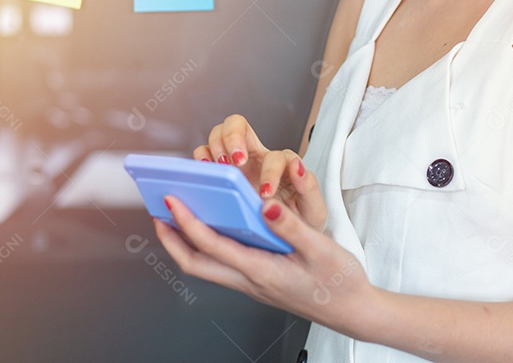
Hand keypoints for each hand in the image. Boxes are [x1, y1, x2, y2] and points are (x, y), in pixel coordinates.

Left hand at [153, 193, 372, 334]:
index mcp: (261, 271)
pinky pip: (222, 265)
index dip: (187, 222)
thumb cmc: (340, 283)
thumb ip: (291, 226)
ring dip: (185, 243)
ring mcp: (253, 284)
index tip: (172, 201)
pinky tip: (214, 228)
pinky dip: (207, 246)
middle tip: (157, 213)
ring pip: (206, 266)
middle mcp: (250, 280)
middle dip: (171, 239)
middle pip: (195, 264)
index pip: (212, 246)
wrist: (354, 311)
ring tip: (176, 218)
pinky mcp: (259, 281)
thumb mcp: (320, 249)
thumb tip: (265, 206)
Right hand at [194, 114, 325, 230]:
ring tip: (219, 167)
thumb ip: (310, 187)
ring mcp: (235, 163)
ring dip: (216, 146)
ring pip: (218, 134)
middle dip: (233, 137)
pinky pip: (203, 154)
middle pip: (238, 124)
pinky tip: (205, 173)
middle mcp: (257, 157)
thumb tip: (297, 167)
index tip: (265, 194)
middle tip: (235, 161)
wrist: (286, 238)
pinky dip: (200, 159)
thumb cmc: (299, 222)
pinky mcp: (220, 173)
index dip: (270, 172)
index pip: (274, 156)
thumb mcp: (313, 210)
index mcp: (282, 164)